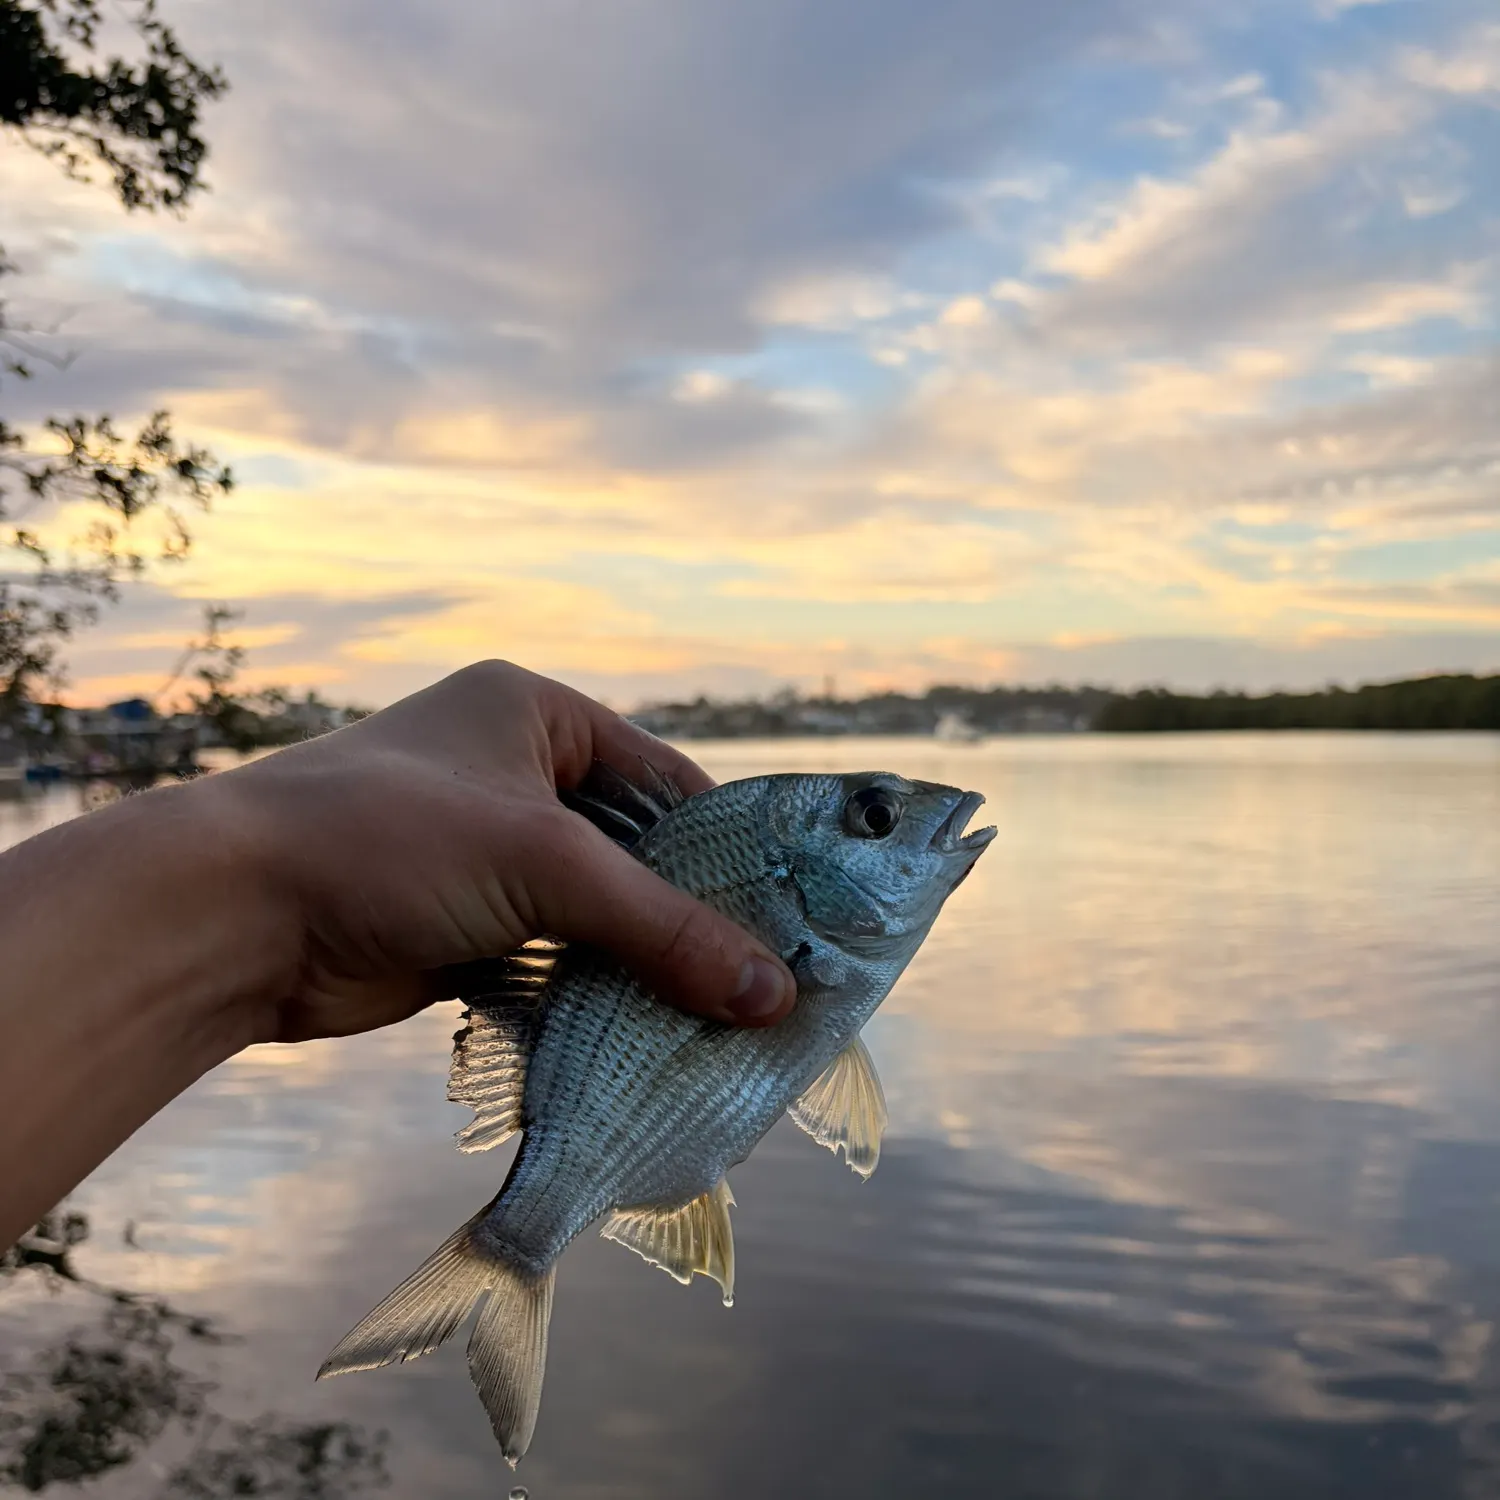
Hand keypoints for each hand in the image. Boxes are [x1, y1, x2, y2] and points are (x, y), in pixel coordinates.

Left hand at [206, 660, 796, 1044]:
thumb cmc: (389, 842)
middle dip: (689, 918)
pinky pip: (554, 959)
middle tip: (765, 981)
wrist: (231, 916)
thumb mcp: (543, 865)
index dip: (729, 850)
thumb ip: (662, 927)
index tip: (791, 916)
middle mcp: (515, 775)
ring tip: (722, 1020)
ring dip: (644, 965)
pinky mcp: (461, 925)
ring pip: (595, 913)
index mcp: (536, 714)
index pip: (666, 781)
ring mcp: (485, 854)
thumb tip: (772, 995)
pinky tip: (646, 1035)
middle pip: (635, 854)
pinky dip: (594, 994)